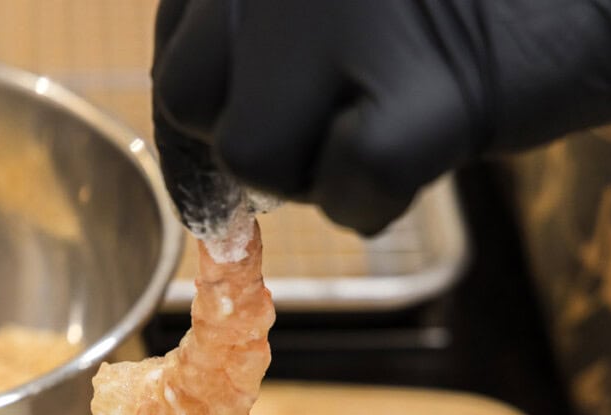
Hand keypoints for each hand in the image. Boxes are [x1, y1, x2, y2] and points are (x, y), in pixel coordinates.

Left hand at [153, 0, 610, 234]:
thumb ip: (260, 37)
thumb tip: (199, 149)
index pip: (174, 47)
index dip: (204, 112)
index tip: (238, 141)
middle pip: (189, 102)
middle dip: (252, 143)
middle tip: (333, 130)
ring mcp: (350, 15)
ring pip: (252, 154)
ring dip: (313, 173)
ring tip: (389, 126)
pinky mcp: (435, 88)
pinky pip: (350, 190)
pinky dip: (375, 200)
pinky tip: (425, 154)